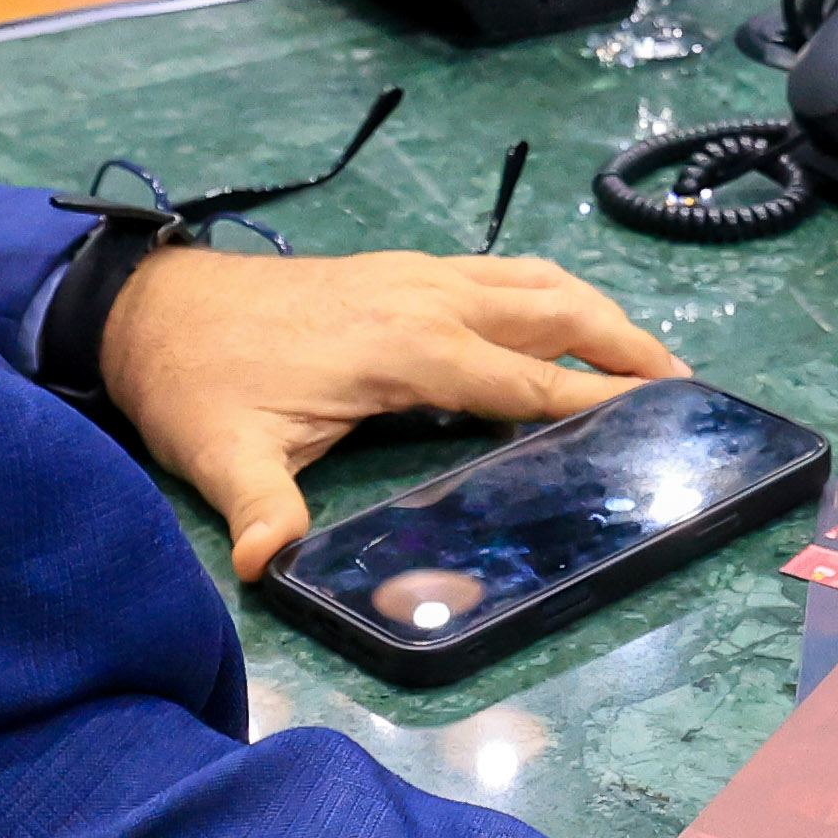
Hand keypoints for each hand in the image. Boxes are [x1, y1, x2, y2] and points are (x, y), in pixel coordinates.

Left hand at [100, 247, 682, 575]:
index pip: (519, 377)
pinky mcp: (402, 270)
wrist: (153, 308)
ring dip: (596, 310)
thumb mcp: (223, 453)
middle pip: (551, 310)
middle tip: (683, 383)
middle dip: (622, 343)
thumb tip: (267, 567)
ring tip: (647, 355)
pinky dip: (552, 294)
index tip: (654, 413)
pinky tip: (563, 321)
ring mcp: (416, 275)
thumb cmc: (197, 382)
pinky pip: (501, 272)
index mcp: (401, 346)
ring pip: (532, 280)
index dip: (590, 396)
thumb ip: (259, 508)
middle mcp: (424, 298)